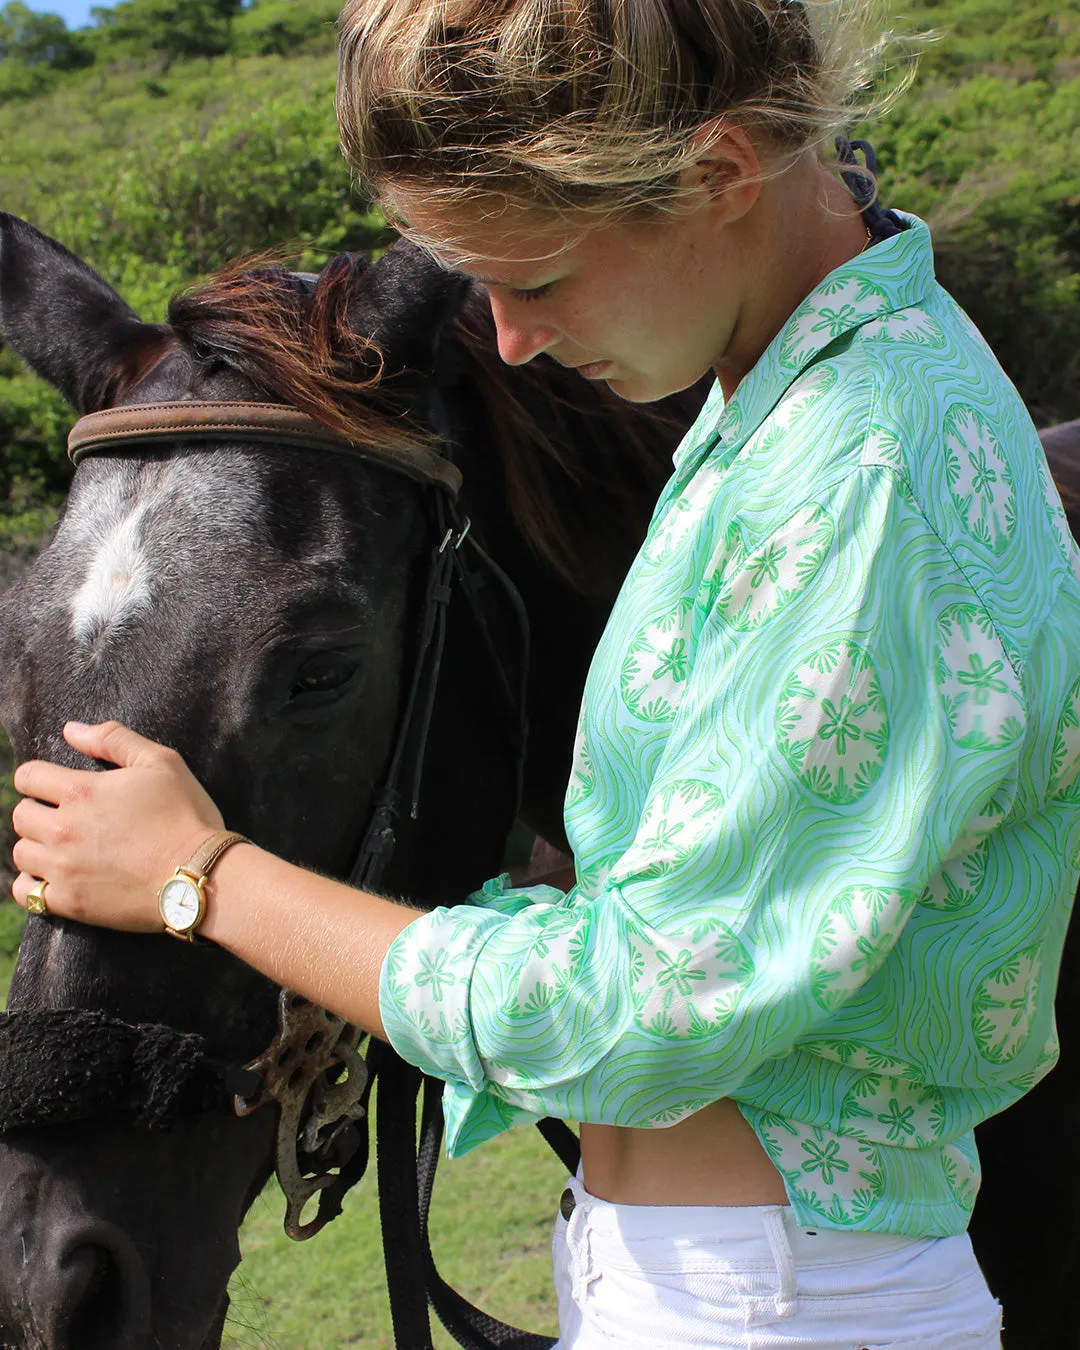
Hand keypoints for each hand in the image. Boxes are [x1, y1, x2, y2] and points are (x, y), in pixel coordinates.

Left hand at [10, 721, 224, 931]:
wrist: (201, 875)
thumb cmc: (186, 816)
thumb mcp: (161, 763)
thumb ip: (114, 739)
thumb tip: (70, 730)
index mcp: (81, 791)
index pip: (28, 777)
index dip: (37, 777)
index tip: (53, 786)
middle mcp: (63, 829)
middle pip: (20, 816)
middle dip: (38, 811)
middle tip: (64, 817)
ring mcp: (63, 868)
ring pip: (21, 853)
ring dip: (37, 846)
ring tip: (62, 848)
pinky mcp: (70, 902)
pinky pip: (27, 893)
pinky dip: (33, 885)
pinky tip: (53, 877)